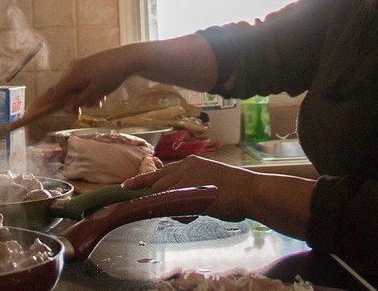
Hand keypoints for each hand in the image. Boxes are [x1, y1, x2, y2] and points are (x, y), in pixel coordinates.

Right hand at [32, 44, 144, 113]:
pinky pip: (83, 82)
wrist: (127, 59)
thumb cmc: (110, 76)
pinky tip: (102, 94)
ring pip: (76, 88)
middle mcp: (72, 70)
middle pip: (65, 92)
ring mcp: (80, 66)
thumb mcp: (94, 93)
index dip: (43, 103)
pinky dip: (89, 90)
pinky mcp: (88, 65)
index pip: (53, 93)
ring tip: (100, 102)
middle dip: (75, 103)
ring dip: (85, 98)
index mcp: (71, 77)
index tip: (31, 110)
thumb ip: (78, 101)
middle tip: (87, 110)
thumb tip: (64, 107)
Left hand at [122, 154, 255, 221]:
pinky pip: (172, 202)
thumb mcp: (210, 188)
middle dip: (150, 195)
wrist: (251, 192)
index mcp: (192, 164)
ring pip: (163, 192)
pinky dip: (173, 210)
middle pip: (157, 182)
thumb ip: (192, 194)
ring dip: (165, 205)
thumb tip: (180, 209)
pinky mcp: (190, 190)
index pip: (162, 172)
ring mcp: (188, 178)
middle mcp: (187, 167)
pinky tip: (185, 215)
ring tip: (184, 211)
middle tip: (143, 203)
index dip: (143, 180)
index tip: (126, 185)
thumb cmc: (236, 193)